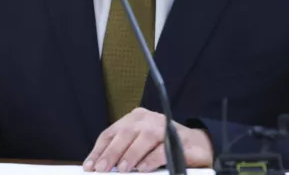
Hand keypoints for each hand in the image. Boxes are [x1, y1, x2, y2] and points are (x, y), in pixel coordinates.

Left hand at [83, 107, 213, 171]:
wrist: (197, 145)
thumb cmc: (163, 146)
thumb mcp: (139, 146)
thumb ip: (123, 152)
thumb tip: (102, 166)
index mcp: (135, 119)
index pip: (112, 132)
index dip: (99, 149)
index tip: (90, 165)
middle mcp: (148, 119)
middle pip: (125, 133)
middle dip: (111, 153)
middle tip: (102, 169)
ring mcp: (165, 126)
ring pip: (144, 137)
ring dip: (131, 154)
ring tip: (123, 169)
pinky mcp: (179, 139)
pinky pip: (163, 148)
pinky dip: (151, 159)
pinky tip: (143, 168)